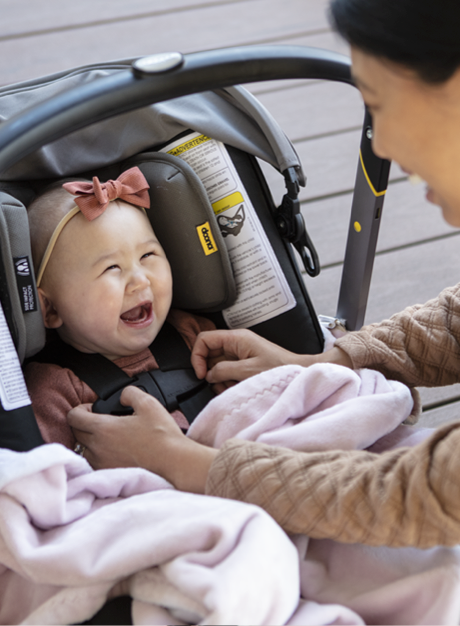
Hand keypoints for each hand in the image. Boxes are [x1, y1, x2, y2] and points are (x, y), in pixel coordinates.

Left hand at [67, 386, 216, 492]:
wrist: (173, 462)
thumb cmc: (162, 435)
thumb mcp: (148, 403)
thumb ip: (130, 393)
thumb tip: (122, 396)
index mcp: (103, 428)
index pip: (73, 417)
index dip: (80, 409)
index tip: (91, 409)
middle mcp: (97, 447)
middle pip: (75, 433)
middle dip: (84, 424)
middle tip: (102, 421)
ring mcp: (101, 463)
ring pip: (84, 449)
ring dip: (91, 441)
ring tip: (108, 437)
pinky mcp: (109, 474)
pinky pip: (93, 462)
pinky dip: (98, 455)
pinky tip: (114, 452)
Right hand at [191, 329, 304, 387]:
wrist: (298, 372)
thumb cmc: (280, 368)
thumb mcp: (248, 371)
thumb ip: (224, 370)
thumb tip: (208, 374)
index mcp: (236, 338)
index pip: (204, 339)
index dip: (197, 356)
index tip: (201, 373)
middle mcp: (236, 343)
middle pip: (209, 354)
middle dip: (210, 372)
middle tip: (218, 384)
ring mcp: (239, 353)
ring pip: (216, 365)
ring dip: (219, 379)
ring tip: (231, 387)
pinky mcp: (243, 363)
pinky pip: (227, 371)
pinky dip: (227, 381)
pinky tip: (236, 387)